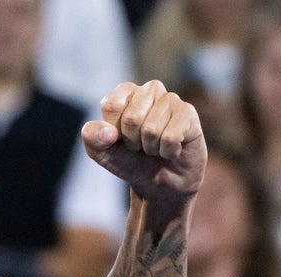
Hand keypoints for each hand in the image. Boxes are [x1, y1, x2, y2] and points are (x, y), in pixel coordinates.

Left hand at [82, 81, 205, 207]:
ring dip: (150, 147)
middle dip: (132, 141)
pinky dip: (167, 151)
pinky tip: (171, 149)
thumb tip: (108, 132)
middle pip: (132, 118)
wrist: (158, 182)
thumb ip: (92, 137)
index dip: (112, 131)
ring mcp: (171, 100)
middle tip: (139, 145)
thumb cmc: (129, 160)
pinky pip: (171, 137)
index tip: (118, 138)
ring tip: (155, 147)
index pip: (112, 105)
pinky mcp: (188, 113)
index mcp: (124, 93)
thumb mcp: (101, 152)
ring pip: (151, 129)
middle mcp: (149, 91)